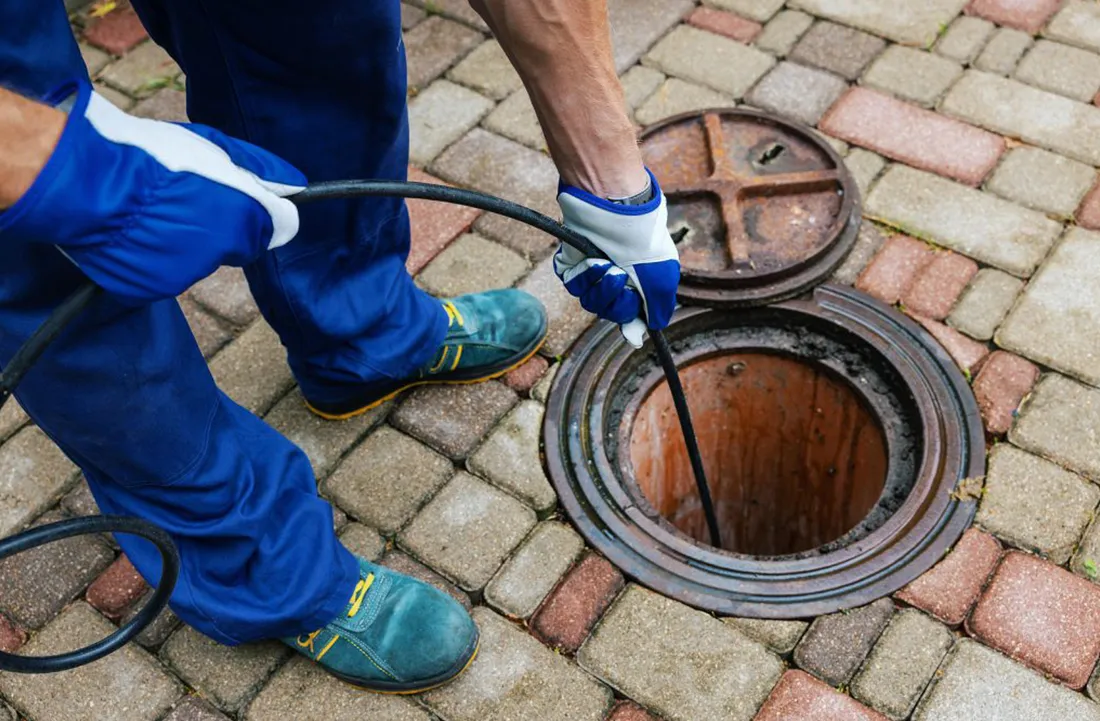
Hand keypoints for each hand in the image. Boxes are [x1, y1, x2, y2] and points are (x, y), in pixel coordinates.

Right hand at [0, 80, 304, 303]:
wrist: (85, 180)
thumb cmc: (149, 155)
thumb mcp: (213, 148)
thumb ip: (261, 169)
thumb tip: (297, 186)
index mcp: (242, 216)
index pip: (279, 226)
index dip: (259, 209)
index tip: (239, 197)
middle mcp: (221, 252)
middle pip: (237, 244)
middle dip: (220, 226)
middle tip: (184, 197)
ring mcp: (184, 274)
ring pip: (199, 260)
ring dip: (184, 241)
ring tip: (151, 209)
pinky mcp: (151, 288)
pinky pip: (163, 272)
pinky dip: (154, 256)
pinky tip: (134, 230)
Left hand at [554, 169, 679, 346]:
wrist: (617, 209)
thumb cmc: (643, 241)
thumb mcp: (662, 278)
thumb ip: (659, 308)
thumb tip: (651, 329)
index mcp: (638, 282)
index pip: (630, 314)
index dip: (629, 320)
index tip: (631, 326)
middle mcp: (616, 279)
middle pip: (609, 312)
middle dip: (616, 301)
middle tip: (621, 278)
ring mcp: (594, 272)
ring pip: (591, 301)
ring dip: (601, 287)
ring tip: (608, 264)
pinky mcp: (573, 264)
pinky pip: (575, 285)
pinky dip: (586, 276)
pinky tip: (594, 259)